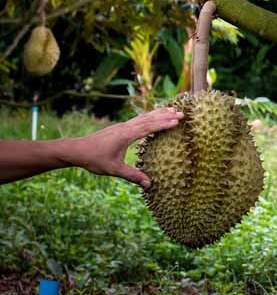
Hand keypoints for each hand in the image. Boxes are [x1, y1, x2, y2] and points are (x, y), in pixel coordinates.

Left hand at [62, 108, 183, 187]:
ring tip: (172, 109)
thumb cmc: (94, 159)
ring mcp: (122, 125)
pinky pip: (138, 118)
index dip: (164, 124)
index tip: (178, 120)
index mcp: (126, 135)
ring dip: (158, 113)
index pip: (149, 127)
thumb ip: (132, 176)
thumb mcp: (114, 169)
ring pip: (144, 116)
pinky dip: (149, 115)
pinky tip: (153, 116)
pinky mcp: (119, 127)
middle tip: (182, 113)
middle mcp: (125, 127)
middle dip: (166, 115)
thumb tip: (149, 184)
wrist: (76, 149)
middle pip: (149, 118)